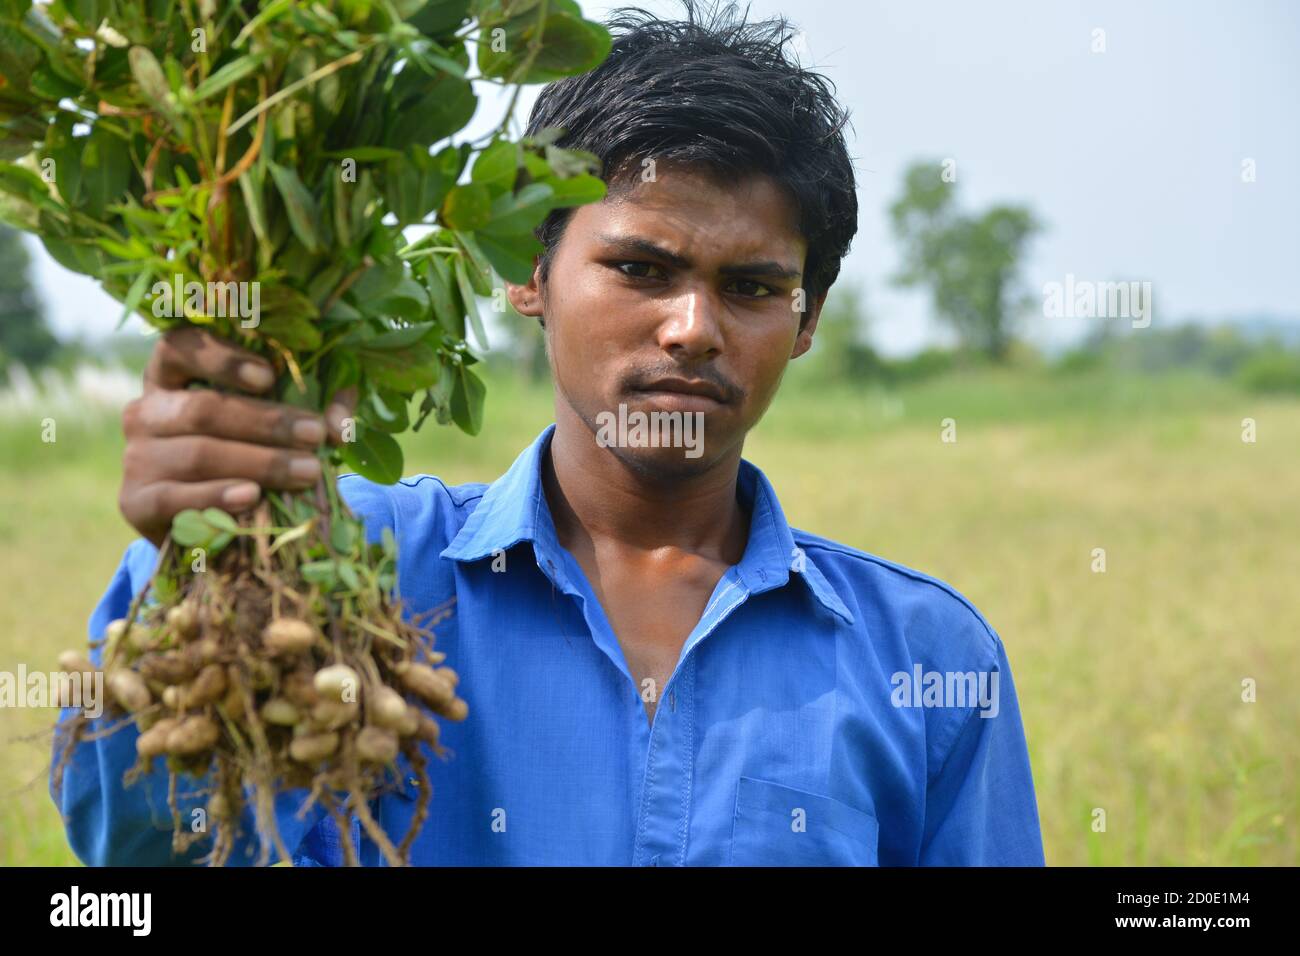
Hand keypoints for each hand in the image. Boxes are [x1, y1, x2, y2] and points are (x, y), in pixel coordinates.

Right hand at [119, 327, 354, 546]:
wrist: (208, 527)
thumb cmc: (247, 458)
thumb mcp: (277, 426)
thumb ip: (311, 411)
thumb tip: (339, 422)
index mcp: (171, 377)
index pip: (179, 346)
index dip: (222, 358)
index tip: (269, 375)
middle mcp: (146, 411)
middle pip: (203, 409)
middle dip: (267, 422)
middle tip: (316, 435)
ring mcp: (136, 457)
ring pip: (199, 453)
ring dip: (260, 463)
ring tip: (306, 471)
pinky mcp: (136, 502)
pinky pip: (176, 497)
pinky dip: (218, 496)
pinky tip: (252, 497)